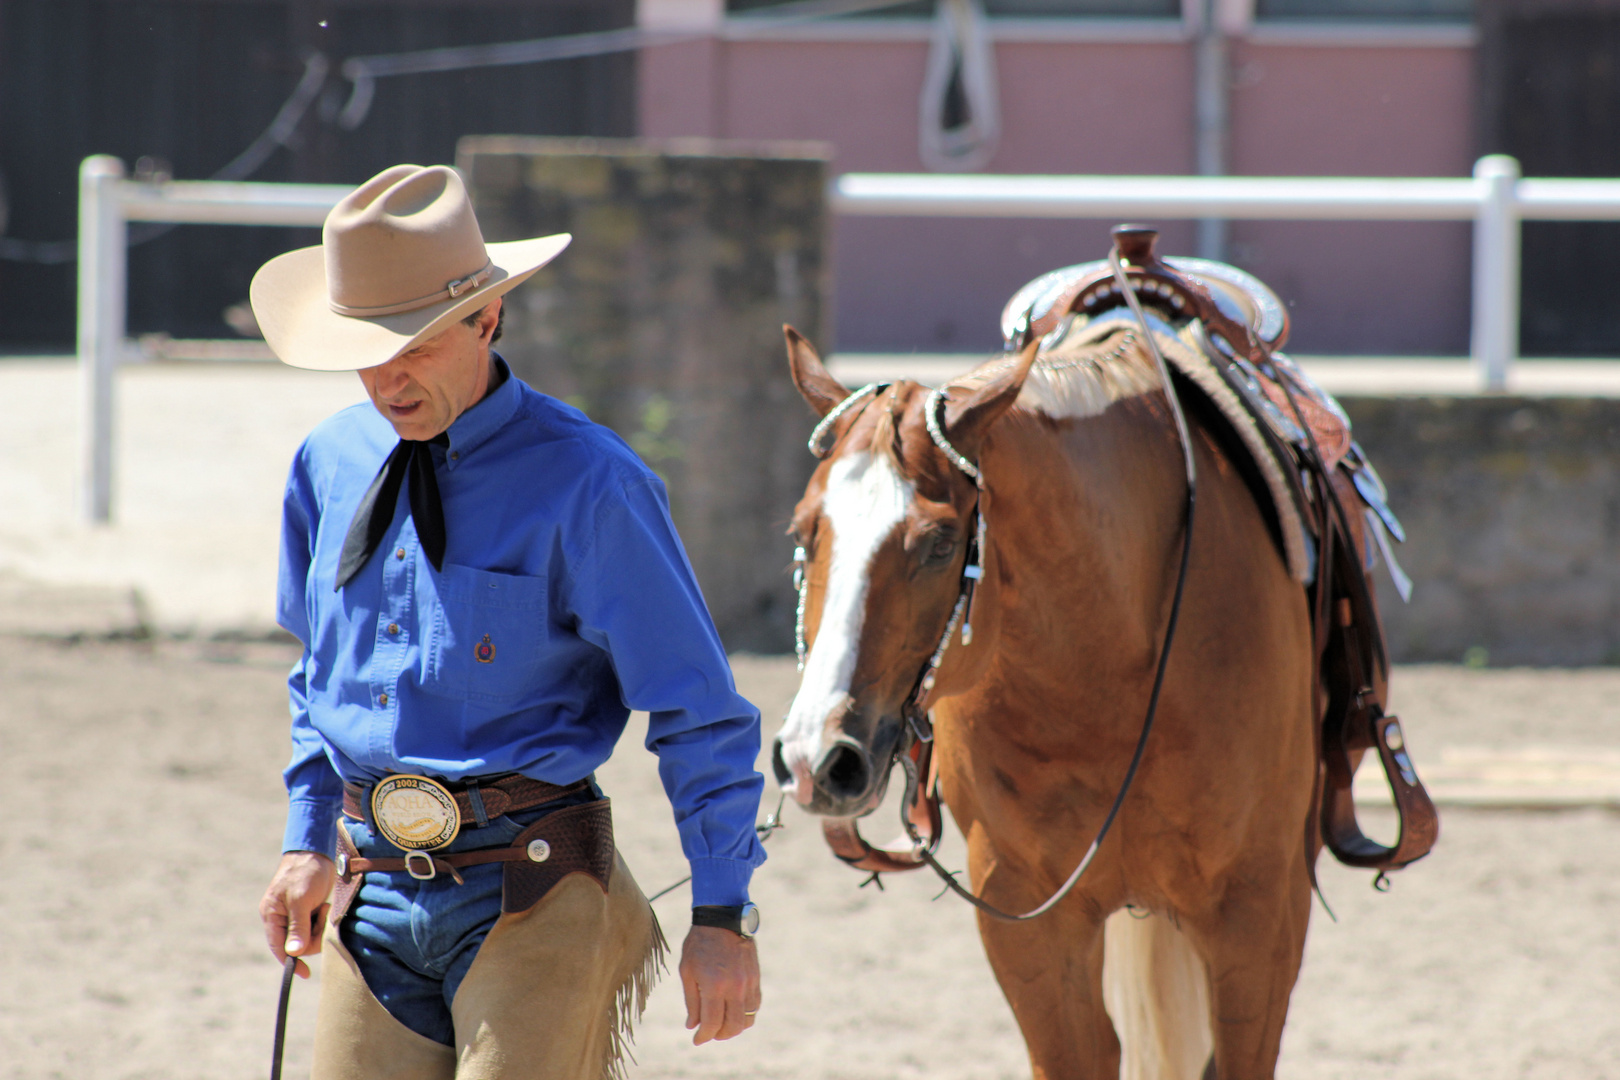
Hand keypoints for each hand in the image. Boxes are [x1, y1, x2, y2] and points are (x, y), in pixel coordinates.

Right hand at [259, 851, 334, 978]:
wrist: (317, 851)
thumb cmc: (305, 872)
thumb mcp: (301, 900)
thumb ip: (297, 926)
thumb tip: (293, 952)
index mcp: (272, 915)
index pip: (278, 946)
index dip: (290, 962)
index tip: (304, 973)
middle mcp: (281, 918)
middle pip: (297, 945)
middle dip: (312, 937)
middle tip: (322, 919)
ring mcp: (295, 915)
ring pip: (308, 938)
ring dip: (319, 927)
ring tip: (324, 909)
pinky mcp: (308, 911)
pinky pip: (315, 927)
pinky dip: (322, 921)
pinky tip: (325, 907)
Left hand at [679, 925, 760, 1043]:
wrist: (723, 918)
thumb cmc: (699, 943)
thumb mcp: (687, 971)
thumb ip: (691, 1001)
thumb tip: (693, 1025)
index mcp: (714, 985)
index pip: (712, 1023)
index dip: (704, 1036)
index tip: (697, 1040)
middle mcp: (734, 987)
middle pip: (733, 1026)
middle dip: (720, 1036)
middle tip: (709, 1034)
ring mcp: (748, 982)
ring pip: (747, 1018)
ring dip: (734, 1027)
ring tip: (722, 1025)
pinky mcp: (755, 977)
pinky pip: (754, 1005)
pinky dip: (745, 1014)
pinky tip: (734, 1011)